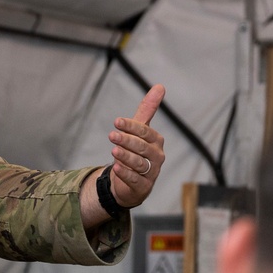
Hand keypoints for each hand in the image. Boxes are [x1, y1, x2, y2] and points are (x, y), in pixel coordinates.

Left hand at [107, 84, 164, 207]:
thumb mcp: (139, 130)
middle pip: (141, 147)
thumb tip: (160, 86)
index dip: (131, 127)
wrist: (130, 181)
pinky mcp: (143, 186)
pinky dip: (126, 174)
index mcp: (156, 140)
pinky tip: (116, 168)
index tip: (117, 122)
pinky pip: (135, 179)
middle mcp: (157, 156)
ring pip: (139, 163)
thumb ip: (147, 110)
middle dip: (127, 141)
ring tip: (113, 151)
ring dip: (126, 157)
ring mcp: (152, 172)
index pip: (144, 132)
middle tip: (112, 135)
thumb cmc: (135, 151)